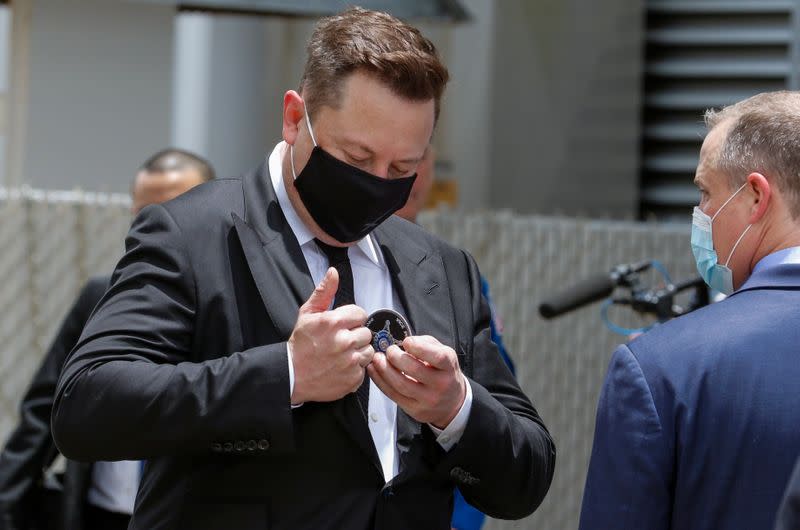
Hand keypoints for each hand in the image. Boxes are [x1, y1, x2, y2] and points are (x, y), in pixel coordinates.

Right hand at [289, 267, 373, 403]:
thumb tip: (333, 273)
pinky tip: (340, 367)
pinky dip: (354, 369)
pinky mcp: (353, 378)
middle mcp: (344, 341)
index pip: (361, 313)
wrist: (291, 375)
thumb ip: (324, 292)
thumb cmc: (299, 345)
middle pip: (366, 333)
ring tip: (341, 355)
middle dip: (355, 336)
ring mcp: (349, 361)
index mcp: (333, 322)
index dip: (352, 319)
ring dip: (358, 352)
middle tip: (340, 342)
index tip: (342, 326)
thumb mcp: (307, 314)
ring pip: (368, 351)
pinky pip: (363, 369)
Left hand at [367, 335, 465, 427]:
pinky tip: (374, 370)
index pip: (437, 357)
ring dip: (384, 369)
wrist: (452, 403)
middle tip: (389, 350)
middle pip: (415, 370)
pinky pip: (393, 395)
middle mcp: (441, 384)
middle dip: (396, 357)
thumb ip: (426, 344)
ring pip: (401, 384)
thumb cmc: (443, 373)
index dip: (419, 347)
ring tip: (377, 359)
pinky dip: (380, 381)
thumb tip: (405, 341)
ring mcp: (428, 399)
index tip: (407, 341)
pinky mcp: (414, 410)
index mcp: (449, 367)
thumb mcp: (443, 354)